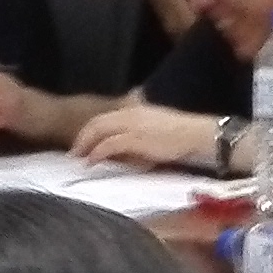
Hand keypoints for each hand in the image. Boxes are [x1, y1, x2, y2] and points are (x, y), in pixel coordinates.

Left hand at [79, 102, 223, 170]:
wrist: (199, 136)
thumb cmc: (182, 137)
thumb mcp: (156, 131)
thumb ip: (139, 136)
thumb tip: (124, 150)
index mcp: (136, 110)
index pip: (105, 118)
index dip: (90, 131)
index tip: (82, 144)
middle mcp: (131, 114)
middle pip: (97, 122)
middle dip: (82, 138)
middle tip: (74, 153)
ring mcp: (133, 125)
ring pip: (99, 131)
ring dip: (85, 145)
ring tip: (78, 158)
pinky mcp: (137, 139)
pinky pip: (109, 144)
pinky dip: (98, 153)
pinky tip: (92, 162)